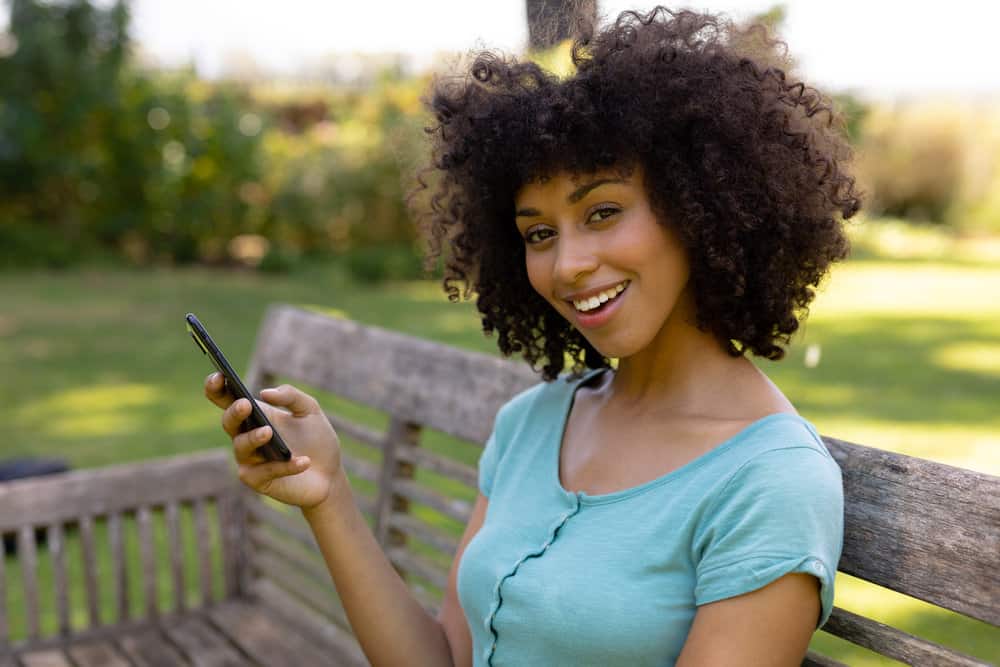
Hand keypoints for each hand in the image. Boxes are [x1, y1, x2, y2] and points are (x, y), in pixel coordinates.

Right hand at [204, 372, 343, 509]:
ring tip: (268, 431)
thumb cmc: (316, 440)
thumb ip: (291, 396)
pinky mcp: (257, 481)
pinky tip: (304, 461)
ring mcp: (249, 460)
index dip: (217, 388)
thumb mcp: (310, 410)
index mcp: (255, 415)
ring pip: (241, 447)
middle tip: (245, 405)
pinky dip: (285, 466)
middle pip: (228, 422)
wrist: (330, 475)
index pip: (227, 399)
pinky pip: (265, 472)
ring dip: (253, 438)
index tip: (218, 375)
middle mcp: (246, 436)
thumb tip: (264, 393)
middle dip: (234, 412)